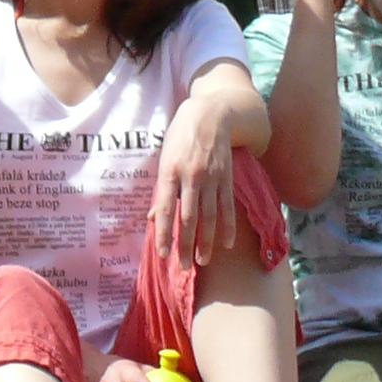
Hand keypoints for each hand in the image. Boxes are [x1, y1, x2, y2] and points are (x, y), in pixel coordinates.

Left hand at [148, 103, 238, 267]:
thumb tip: (153, 217)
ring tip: (202, 261)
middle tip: (183, 266)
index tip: (163, 255)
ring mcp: (211, 178)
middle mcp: (190, 176)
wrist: (211, 115)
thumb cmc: (180, 137)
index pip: (166, 209)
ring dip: (206, 241)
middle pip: (188, 218)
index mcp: (170, 172)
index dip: (164, 234)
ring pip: (209, 216)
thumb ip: (161, 189)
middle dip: (185, 244)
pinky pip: (227, 206)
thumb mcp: (164, 157)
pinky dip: (227, 226)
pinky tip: (226, 244)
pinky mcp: (227, 177)